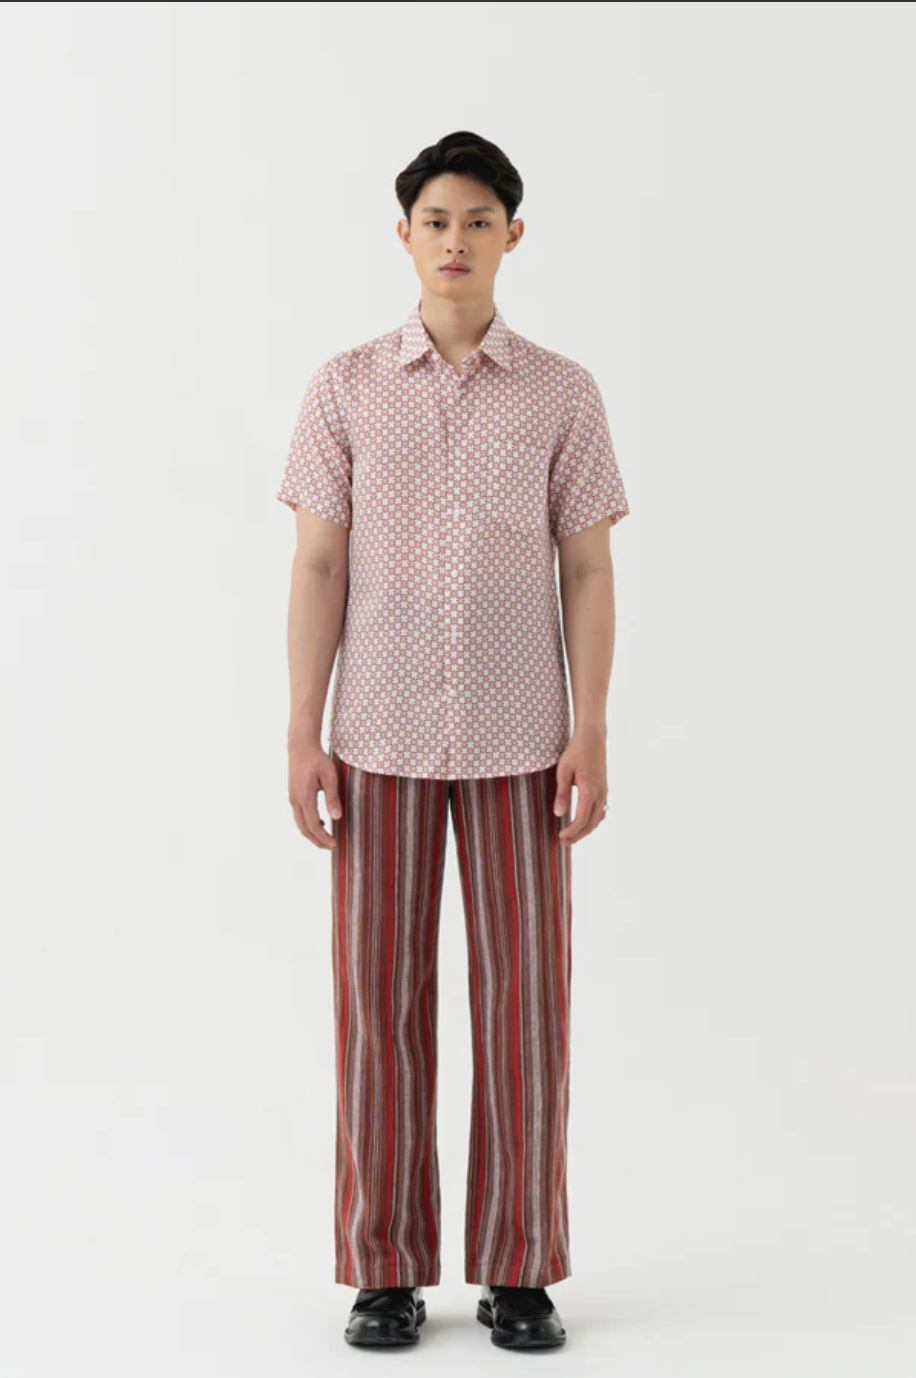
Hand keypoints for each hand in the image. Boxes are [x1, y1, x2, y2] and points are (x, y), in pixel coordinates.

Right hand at [287, 737, 342, 849]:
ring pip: (300, 823)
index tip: (334, 844)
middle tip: (330, 847)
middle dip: (317, 840)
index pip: (313, 824)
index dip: (323, 837)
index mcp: (305, 797)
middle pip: (304, 829)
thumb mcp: (330, 776)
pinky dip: (308, 824)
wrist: (301, 746)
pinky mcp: (293, 795)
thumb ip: (333, 797)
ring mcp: (292, 798)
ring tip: (325, 839)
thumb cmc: (317, 759)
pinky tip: (320, 822)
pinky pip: (299, 816)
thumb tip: (337, 817)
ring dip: (312, 834)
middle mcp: (295, 800)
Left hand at [552, 730, 608, 844]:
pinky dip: (592, 822)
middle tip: (563, 842)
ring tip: (572, 836)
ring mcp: (604, 792)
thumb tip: (558, 814)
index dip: (572, 830)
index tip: (561, 836)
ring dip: (586, 830)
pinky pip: (601, 811)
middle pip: (591, 823)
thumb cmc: (575, 753)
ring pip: (598, 819)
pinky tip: (583, 823)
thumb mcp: (563, 771)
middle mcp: (600, 794)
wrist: (592, 739)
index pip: (582, 818)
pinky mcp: (604, 790)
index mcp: (589, 790)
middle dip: (578, 835)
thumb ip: (561, 794)